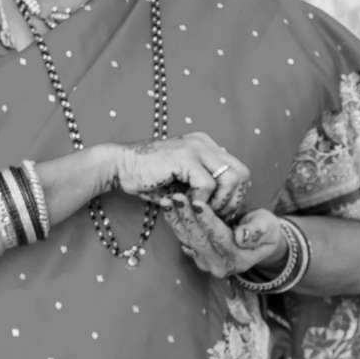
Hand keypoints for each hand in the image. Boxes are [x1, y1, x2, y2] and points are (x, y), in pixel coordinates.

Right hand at [106, 132, 253, 217]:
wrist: (117, 166)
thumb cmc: (148, 179)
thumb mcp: (182, 183)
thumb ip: (204, 188)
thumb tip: (228, 209)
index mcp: (207, 147)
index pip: (239, 171)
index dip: (235, 195)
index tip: (223, 212)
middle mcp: (206, 143)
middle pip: (242, 173)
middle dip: (234, 200)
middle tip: (218, 215)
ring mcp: (197, 147)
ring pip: (231, 178)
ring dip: (220, 201)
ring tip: (203, 210)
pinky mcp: (185, 157)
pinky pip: (208, 184)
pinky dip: (202, 200)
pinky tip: (188, 204)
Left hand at [165, 200, 288, 280]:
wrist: (260, 239)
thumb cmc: (266, 229)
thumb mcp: (268, 226)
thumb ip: (257, 231)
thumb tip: (242, 237)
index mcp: (239, 259)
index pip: (220, 239)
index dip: (208, 221)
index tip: (198, 203)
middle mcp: (220, 266)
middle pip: (200, 240)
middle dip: (187, 218)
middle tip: (177, 197)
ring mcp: (206, 263)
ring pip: (187, 240)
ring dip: (176, 219)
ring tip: (168, 201)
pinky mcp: (197, 256)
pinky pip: (183, 238)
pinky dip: (175, 222)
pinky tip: (169, 208)